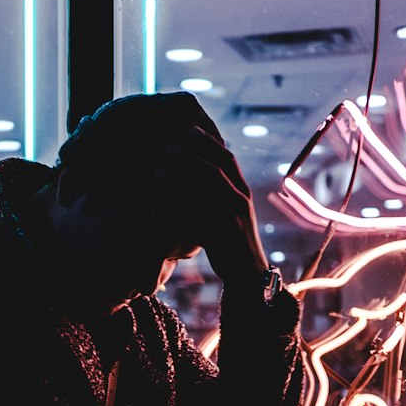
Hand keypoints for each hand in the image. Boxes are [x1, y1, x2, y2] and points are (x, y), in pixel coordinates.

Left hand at [161, 126, 269, 285]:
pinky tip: (157, 206)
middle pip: (213, 173)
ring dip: (176, 181)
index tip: (190, 130)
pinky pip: (193, 220)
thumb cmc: (235, 241)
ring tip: (156, 173)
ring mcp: (230, 221)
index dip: (209, 143)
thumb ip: (224, 192)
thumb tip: (203, 168)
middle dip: (188, 158)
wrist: (248, 274)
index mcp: (244, 193)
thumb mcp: (235, 212)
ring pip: (201, 194)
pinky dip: (174, 212)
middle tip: (166, 149)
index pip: (228, 160)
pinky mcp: (218, 239)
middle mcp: (239, 203)